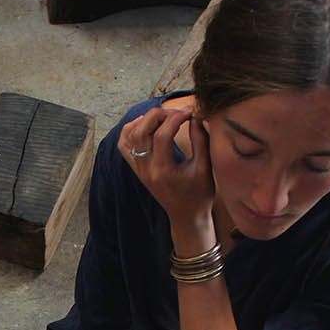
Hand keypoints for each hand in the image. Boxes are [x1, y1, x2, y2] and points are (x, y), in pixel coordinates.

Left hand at [118, 106, 214, 226]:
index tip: (190, 112)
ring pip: (129, 136)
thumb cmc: (199, 195)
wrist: (186, 216)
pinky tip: (145, 124)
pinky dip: (130, 130)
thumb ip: (200, 140)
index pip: (162, 135)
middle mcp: (146, 170)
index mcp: (163, 171)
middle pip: (141, 131)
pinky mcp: (136, 169)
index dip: (176, 118)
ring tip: (163, 116)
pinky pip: (124, 146)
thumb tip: (194, 116)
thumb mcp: (205, 167)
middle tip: (177, 112)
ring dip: (144, 120)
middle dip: (159, 115)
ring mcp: (138, 170)